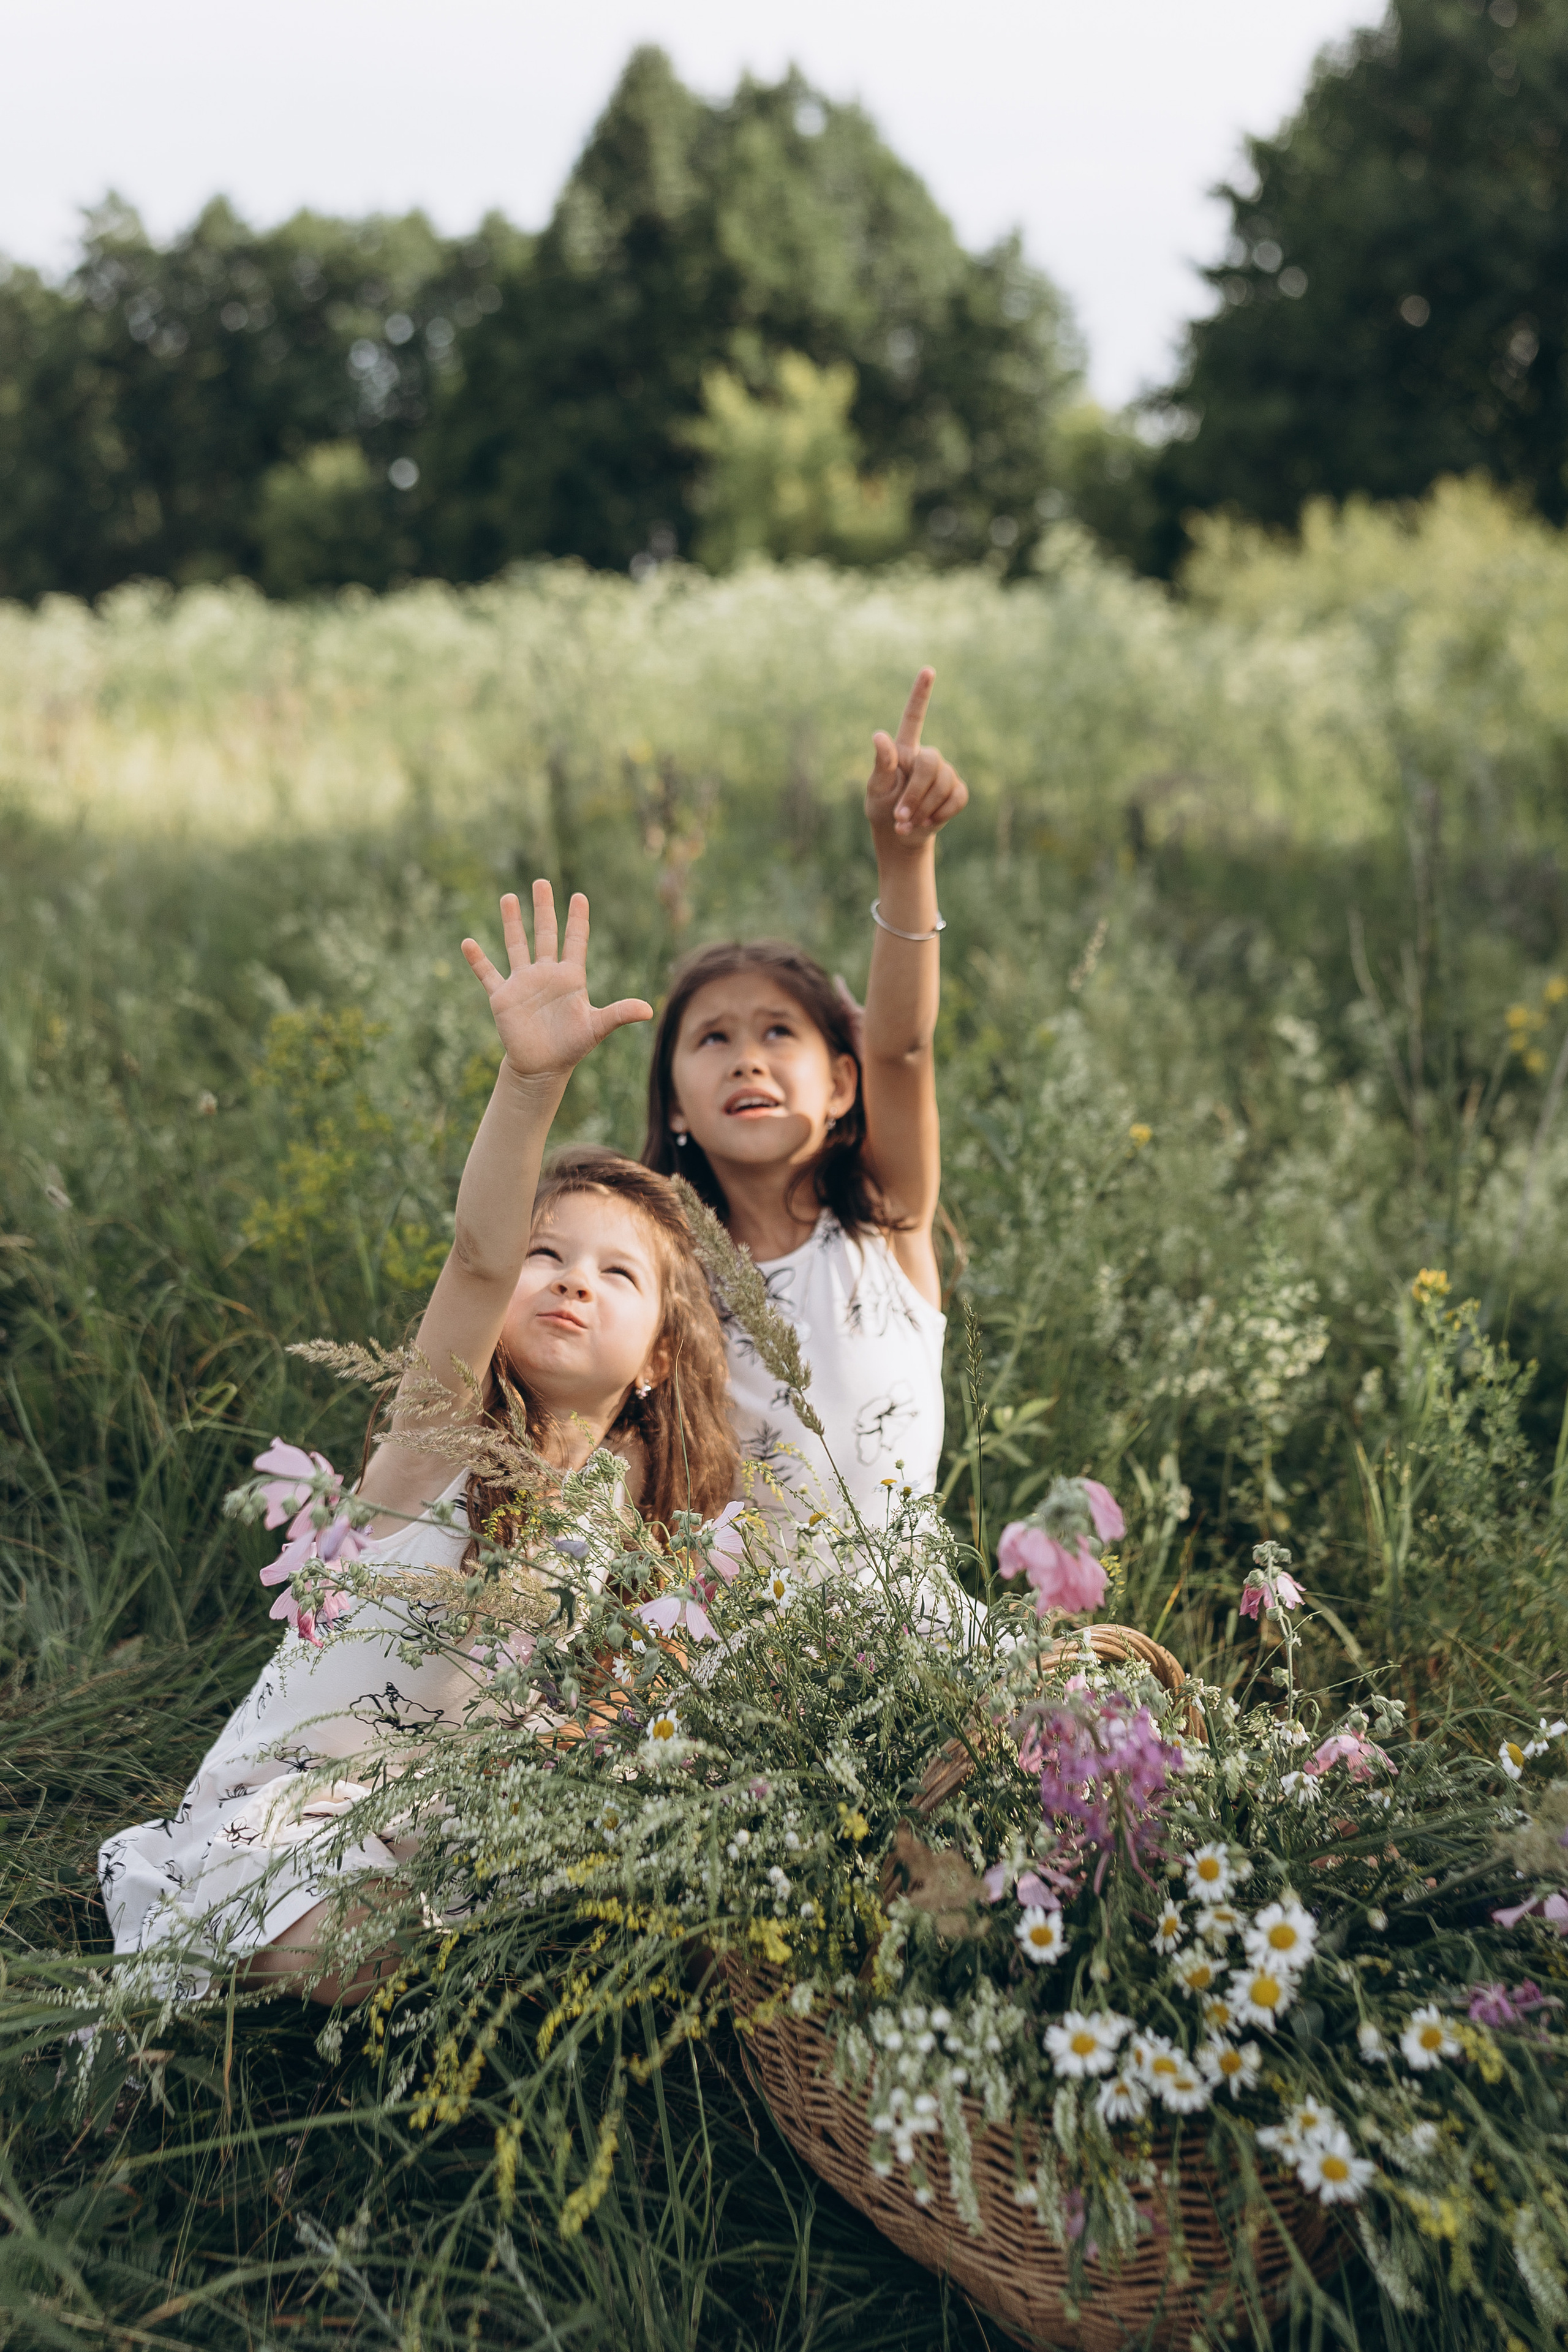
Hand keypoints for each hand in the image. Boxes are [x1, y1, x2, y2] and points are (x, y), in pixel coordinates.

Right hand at [461, 882, 651, 1086]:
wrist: (543, 1067)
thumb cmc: (571, 1047)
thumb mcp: (596, 1028)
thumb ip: (619, 1014)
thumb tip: (649, 1010)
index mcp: (570, 977)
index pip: (575, 941)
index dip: (577, 920)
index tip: (579, 896)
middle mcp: (546, 974)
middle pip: (545, 934)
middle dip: (544, 908)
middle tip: (542, 882)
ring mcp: (523, 983)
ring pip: (517, 945)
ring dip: (512, 922)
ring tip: (509, 897)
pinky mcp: (503, 997)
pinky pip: (488, 974)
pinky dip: (478, 960)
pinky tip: (467, 942)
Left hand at [865, 667, 968, 856]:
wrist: (900, 835)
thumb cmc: (882, 807)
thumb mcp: (876, 788)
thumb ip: (881, 764)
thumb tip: (878, 736)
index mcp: (904, 750)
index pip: (914, 716)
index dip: (921, 694)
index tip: (928, 670)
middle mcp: (927, 756)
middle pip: (932, 762)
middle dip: (915, 793)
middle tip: (899, 816)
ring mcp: (945, 773)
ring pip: (944, 783)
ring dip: (923, 808)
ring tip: (907, 823)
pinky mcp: (956, 791)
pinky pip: (957, 798)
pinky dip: (940, 814)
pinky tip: (927, 822)